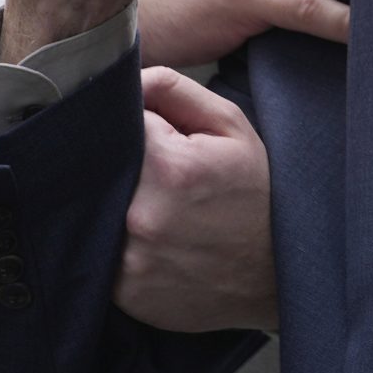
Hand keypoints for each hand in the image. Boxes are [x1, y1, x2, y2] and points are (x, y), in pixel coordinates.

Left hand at [114, 67, 276, 333]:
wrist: (278, 274)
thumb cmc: (257, 194)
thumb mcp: (231, 126)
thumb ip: (175, 90)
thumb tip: (126, 80)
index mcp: (169, 166)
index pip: (116, 121)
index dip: (132, 124)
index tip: (151, 134)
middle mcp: (141, 214)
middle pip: (100, 166)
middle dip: (119, 161)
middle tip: (153, 171)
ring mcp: (128, 259)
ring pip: (95, 209)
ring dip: (113, 201)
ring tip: (154, 204)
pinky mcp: (122, 292)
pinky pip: (99, 251)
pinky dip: (116, 240)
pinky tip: (150, 237)